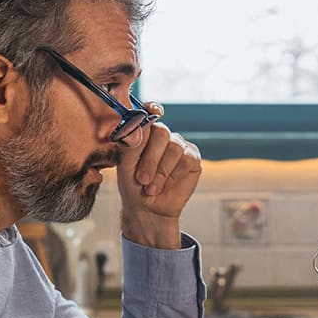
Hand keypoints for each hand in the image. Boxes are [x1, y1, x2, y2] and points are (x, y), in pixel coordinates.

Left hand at [117, 104, 200, 248]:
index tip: (154, 112)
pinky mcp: (192, 159)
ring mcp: (179, 146)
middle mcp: (163, 136)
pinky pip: (186, 160)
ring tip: (152, 188)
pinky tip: (166, 185)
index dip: (153, 108)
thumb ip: (131, 142)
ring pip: (174, 148)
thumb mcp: (125, 164)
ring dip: (161, 171)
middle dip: (150, 158)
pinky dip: (174, 175)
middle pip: (162, 132)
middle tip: (142, 179)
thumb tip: (141, 124)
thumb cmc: (133, 185)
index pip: (150, 112)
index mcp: (144, 132)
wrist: (148, 208)